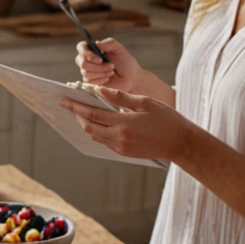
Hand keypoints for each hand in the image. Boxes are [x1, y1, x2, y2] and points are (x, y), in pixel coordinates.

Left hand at [59, 86, 195, 161]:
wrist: (181, 144)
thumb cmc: (166, 119)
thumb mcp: (145, 103)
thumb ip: (120, 97)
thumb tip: (99, 90)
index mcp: (123, 123)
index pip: (92, 114)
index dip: (75, 107)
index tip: (63, 100)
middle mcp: (119, 138)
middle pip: (89, 126)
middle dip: (77, 116)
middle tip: (70, 105)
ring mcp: (121, 147)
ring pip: (95, 136)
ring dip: (87, 124)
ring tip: (83, 112)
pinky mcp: (125, 153)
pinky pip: (105, 142)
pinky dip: (98, 132)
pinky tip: (99, 123)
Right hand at [75, 37, 140, 92]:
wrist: (131, 78)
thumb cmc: (125, 62)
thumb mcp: (119, 49)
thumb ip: (109, 43)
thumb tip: (96, 43)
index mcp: (92, 49)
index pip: (81, 47)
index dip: (87, 53)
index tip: (100, 59)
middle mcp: (87, 60)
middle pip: (82, 62)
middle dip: (98, 66)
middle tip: (111, 66)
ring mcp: (88, 71)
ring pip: (86, 73)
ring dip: (101, 72)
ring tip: (111, 72)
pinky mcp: (90, 82)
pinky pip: (89, 81)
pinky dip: (101, 79)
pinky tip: (108, 78)